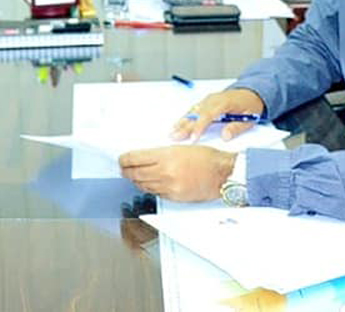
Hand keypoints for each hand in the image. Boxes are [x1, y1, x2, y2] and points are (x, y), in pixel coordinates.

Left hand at [118, 145, 235, 201]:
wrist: (222, 173)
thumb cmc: (206, 158)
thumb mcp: (180, 147)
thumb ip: (161, 153)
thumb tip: (145, 157)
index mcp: (166, 155)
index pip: (135, 158)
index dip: (124, 159)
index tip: (121, 159)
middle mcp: (165, 171)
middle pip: (136, 173)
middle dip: (126, 171)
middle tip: (123, 168)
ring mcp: (169, 186)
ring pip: (144, 185)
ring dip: (136, 181)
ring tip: (133, 176)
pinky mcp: (175, 197)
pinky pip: (156, 193)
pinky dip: (150, 188)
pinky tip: (149, 184)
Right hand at [172, 87, 265, 141]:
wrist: (251, 92)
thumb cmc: (250, 105)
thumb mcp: (250, 118)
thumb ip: (237, 127)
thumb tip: (225, 136)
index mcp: (224, 102)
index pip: (208, 115)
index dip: (199, 127)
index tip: (193, 138)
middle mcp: (213, 99)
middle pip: (196, 113)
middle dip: (184, 126)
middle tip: (175, 137)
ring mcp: (208, 100)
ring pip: (192, 111)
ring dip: (181, 122)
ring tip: (172, 132)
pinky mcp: (205, 102)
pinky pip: (193, 109)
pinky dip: (185, 117)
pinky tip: (178, 125)